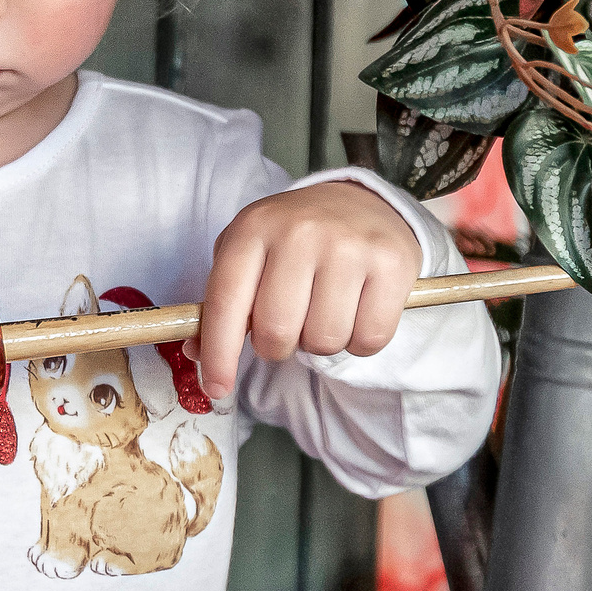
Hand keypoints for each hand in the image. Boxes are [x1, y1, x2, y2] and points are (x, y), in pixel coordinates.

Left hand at [187, 182, 423, 400]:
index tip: (216, 389)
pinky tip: (356, 311)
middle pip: (277, 332)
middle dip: (277, 346)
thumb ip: (221, 302)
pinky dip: (360, 341)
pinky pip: (369, 338)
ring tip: (323, 311)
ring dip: (320, 343)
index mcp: (254, 228)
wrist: (359, 201)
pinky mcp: (392, 263)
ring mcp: (349, 245)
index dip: (219, 354)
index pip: (227, 302)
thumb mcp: (248, 253)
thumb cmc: (293, 238)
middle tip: (288, 326)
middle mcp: (300, 231)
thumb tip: (199, 355)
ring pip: (324, 340)